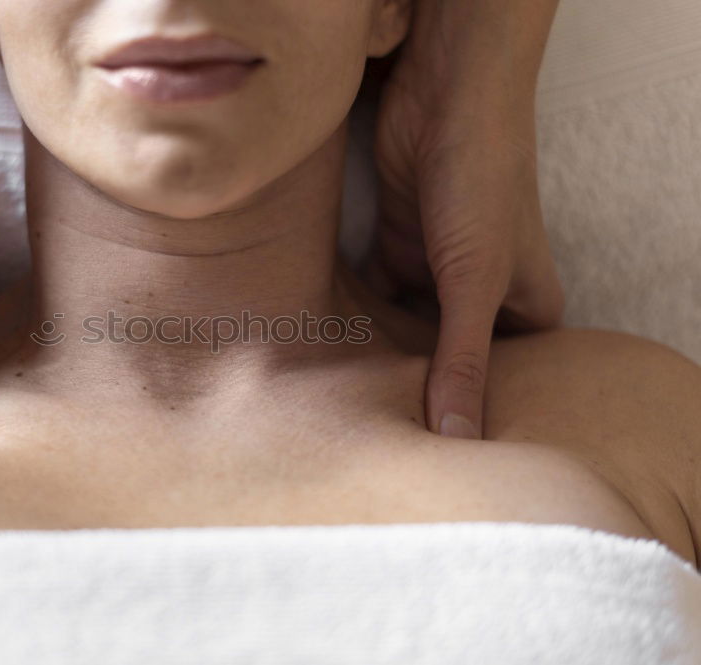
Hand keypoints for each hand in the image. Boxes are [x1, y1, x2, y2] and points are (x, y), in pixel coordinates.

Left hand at [370, 44, 564, 439]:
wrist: (446, 96)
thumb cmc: (484, 183)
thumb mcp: (476, 281)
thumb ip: (462, 360)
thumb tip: (457, 438)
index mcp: (526, 305)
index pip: (507, 377)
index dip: (480, 413)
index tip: (442, 464)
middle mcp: (483, 292)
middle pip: (450, 356)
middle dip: (420, 389)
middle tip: (381, 448)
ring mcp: (437, 269)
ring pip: (406, 328)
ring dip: (380, 357)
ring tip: (346, 415)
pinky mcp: (396, 245)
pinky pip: (374, 295)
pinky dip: (355, 318)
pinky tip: (326, 357)